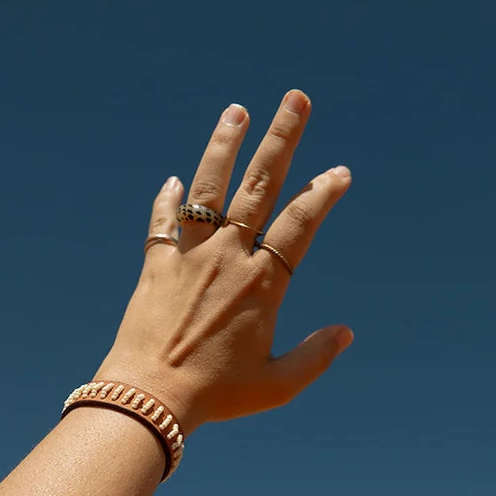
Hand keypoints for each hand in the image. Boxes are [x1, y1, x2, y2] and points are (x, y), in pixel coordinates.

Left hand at [93, 89, 352, 434]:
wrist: (150, 397)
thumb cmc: (217, 396)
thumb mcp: (277, 385)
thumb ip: (314, 356)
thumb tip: (345, 333)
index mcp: (262, 284)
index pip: (299, 225)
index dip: (322, 195)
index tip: (339, 173)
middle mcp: (227, 258)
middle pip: (260, 186)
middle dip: (282, 139)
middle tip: (296, 99)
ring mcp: (189, 258)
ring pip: (209, 189)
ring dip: (224, 146)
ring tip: (236, 112)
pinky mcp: (156, 267)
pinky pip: (163, 224)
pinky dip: (167, 201)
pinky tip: (173, 181)